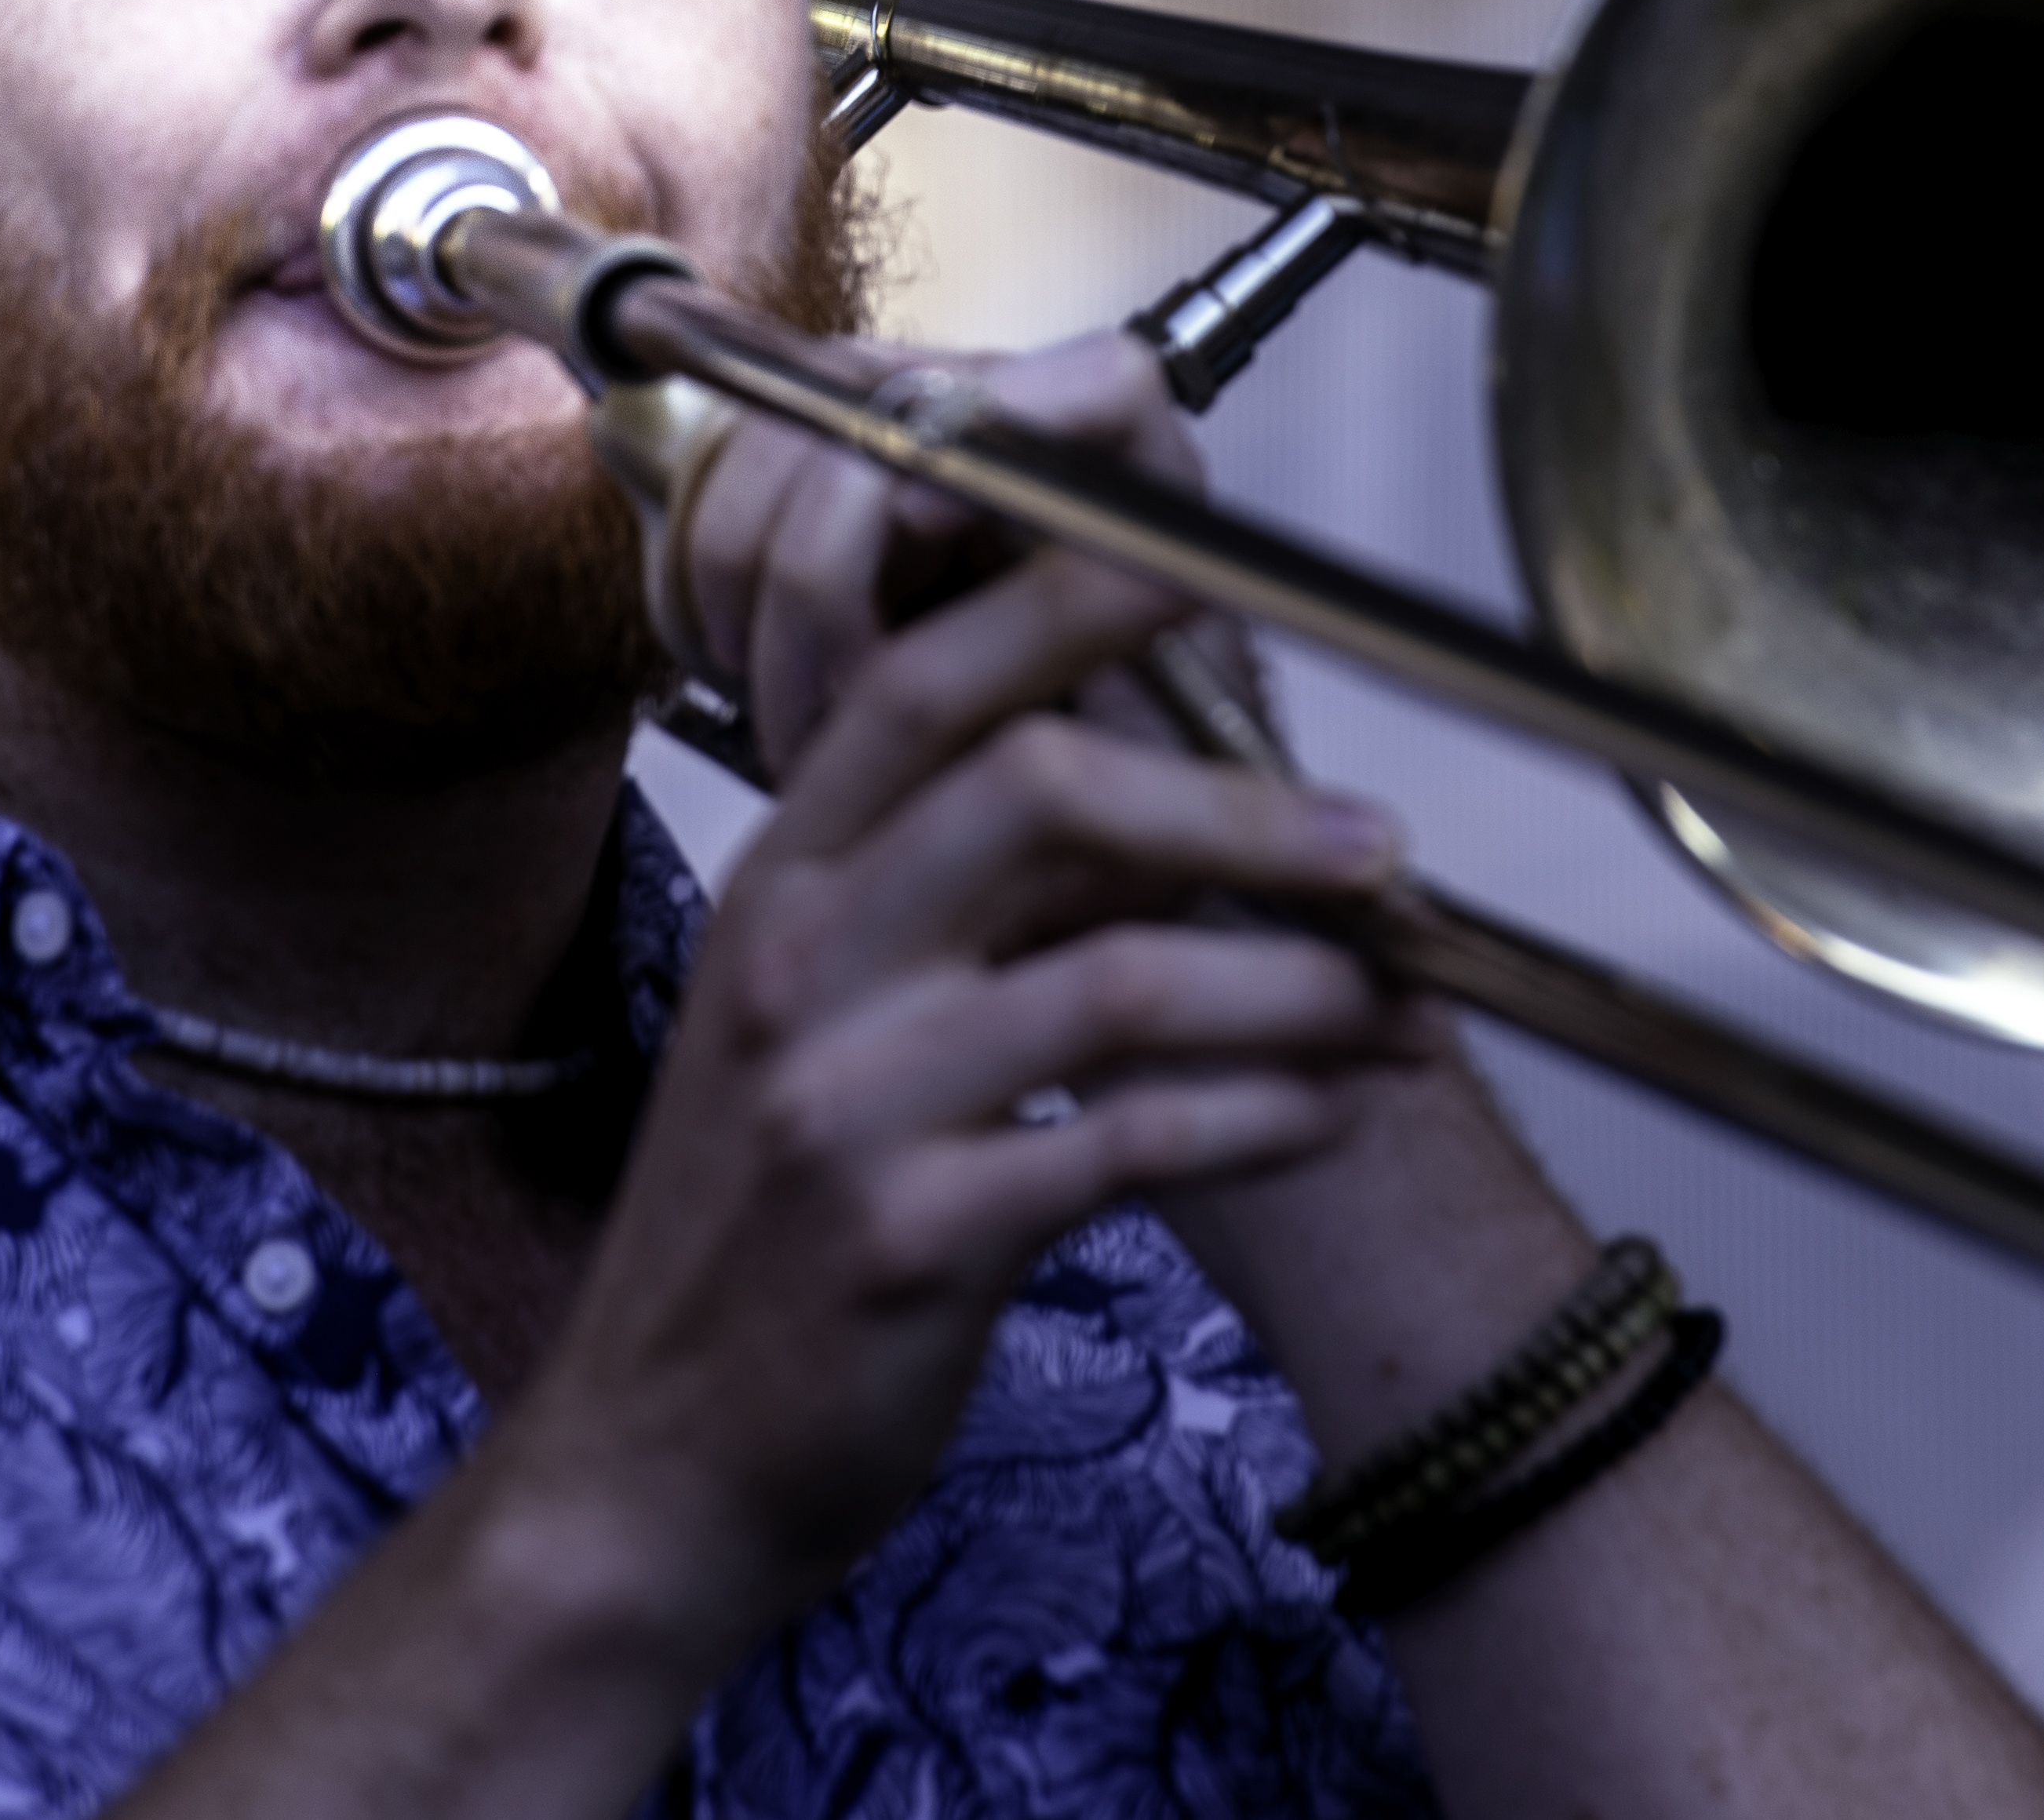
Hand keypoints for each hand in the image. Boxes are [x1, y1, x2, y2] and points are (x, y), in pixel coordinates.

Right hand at [494, 331, 1409, 1652]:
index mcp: (783, 884)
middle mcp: (801, 962)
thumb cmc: (765, 1239)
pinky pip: (1125, 1142)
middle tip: (1382, 848)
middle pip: (1042, 794)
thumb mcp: (823, 1031)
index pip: (923, 677)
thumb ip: (958, 905)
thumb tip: (1161, 802)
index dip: (1068, 601)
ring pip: (1114, 978)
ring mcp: (845, 1101)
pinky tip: (1327, 1119)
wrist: (646, 1475)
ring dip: (1291, 990)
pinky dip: (1256, 1120)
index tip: (1211, 568)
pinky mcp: (907, 1238)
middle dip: (1239, 810)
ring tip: (1398, 1011)